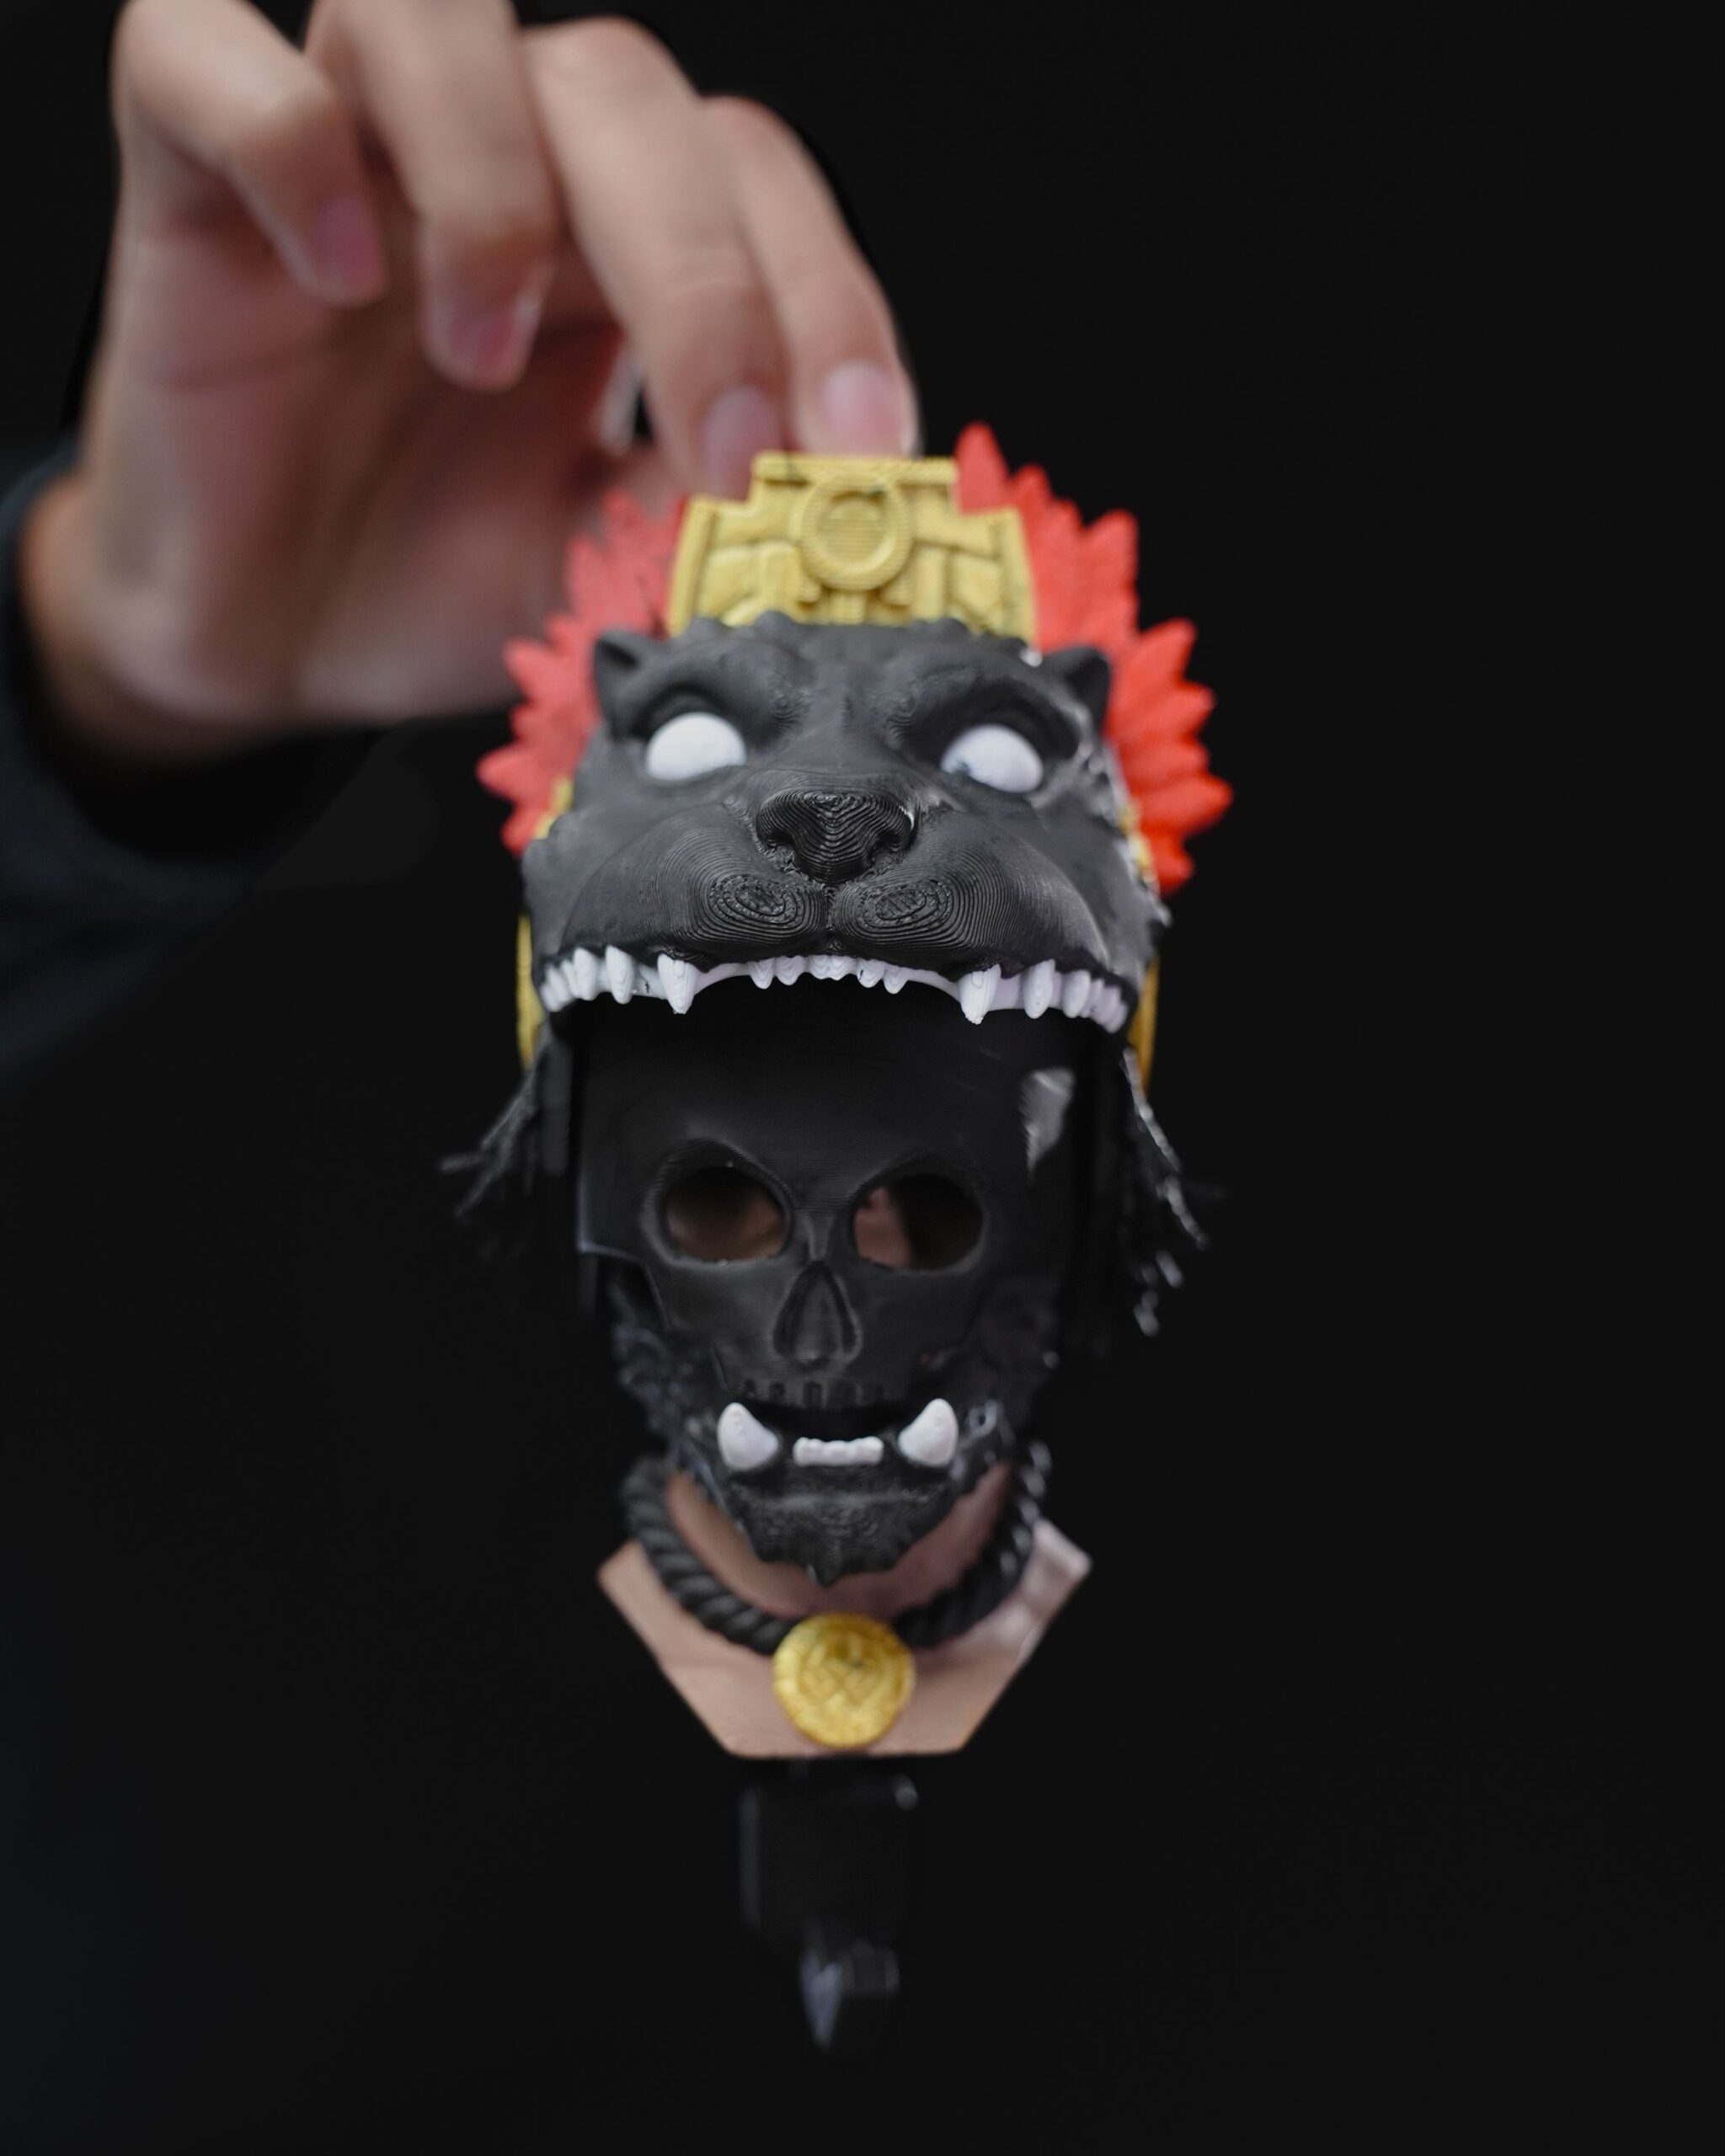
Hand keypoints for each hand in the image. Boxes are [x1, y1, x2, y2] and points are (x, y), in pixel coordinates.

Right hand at [21, 1, 915, 762]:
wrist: (274, 645)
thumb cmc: (443, 579)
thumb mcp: (614, 559)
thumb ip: (713, 505)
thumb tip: (839, 492)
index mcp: (618, 238)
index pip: (749, 174)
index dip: (824, 294)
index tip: (860, 446)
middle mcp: (498, 159)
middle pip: (619, 87)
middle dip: (703, 276)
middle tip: (722, 449)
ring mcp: (346, 149)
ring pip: (431, 11)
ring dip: (490, 183)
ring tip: (483, 354)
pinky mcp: (188, 175)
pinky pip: (197, 49)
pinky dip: (283, 141)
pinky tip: (332, 276)